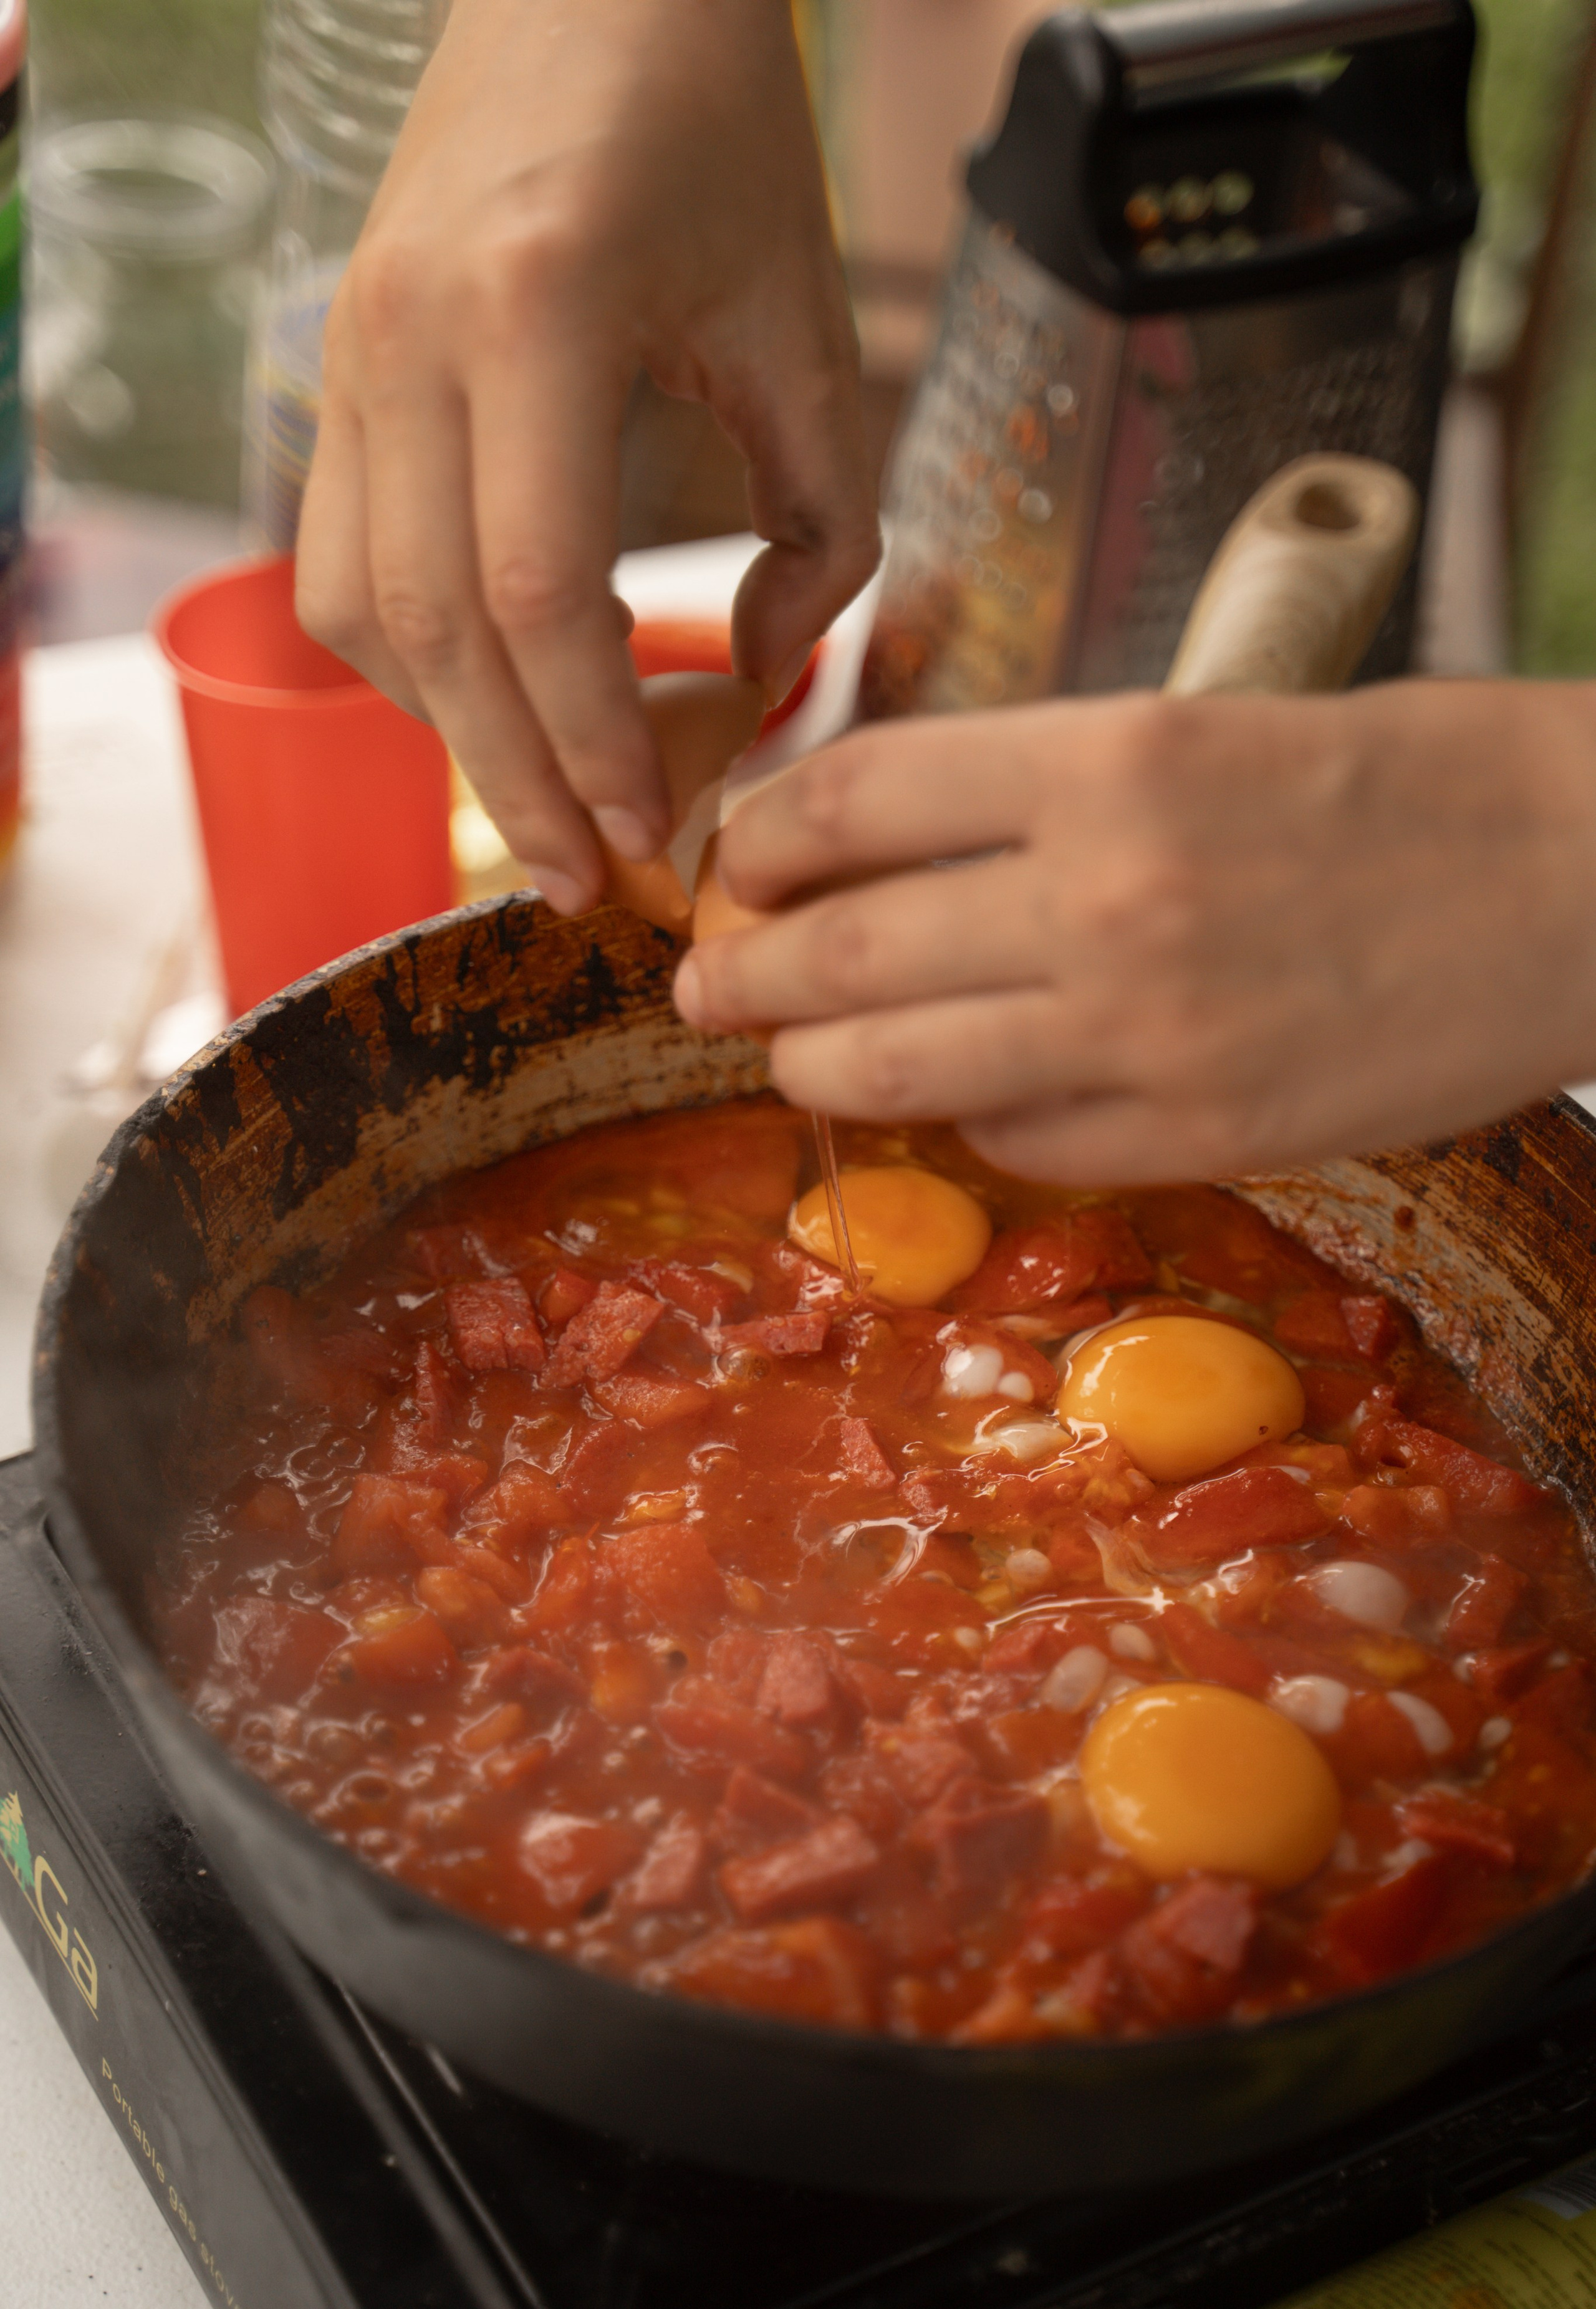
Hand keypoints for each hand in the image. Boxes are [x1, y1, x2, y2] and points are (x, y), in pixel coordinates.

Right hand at [294, 0, 877, 914]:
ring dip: (456, 732)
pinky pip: (341, 560)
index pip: (539, 597)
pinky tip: (506, 687)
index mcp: (533, 311)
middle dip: (518, 783)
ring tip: (553, 804)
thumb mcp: (814, 322)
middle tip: (590, 885)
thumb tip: (760, 674)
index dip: (593, 744)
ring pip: (364, 614)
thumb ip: (822, 521)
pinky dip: (418, 657)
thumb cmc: (720, 132)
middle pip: (437, 633)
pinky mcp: (339, 370)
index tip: (653, 835)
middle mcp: (407, 338)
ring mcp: (351, 353)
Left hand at [673, 679, 1595, 1182]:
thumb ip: (1039, 792)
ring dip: (814, 1068)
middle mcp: (1106, 894)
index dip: (758, 838)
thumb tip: (883, 859)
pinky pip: (1020, 1142)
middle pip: (839, 947)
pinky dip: (970, 1124)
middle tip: (704, 984)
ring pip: (898, 1069)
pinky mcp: (1204, 1130)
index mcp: (1108, 759)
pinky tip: (967, 1101)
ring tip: (789, 1059)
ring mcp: (1150, 1029)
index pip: (852, 798)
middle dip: (742, 972)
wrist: (1586, 874)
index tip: (729, 862)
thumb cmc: (1403, 780)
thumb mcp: (1205, 730)